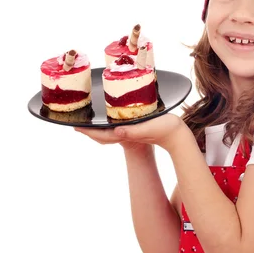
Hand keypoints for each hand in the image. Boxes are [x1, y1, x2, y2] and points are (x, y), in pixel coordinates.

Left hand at [74, 113, 189, 152]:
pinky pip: (117, 127)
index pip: (102, 135)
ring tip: (89, 119)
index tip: (75, 126)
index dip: (88, 131)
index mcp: (127, 134)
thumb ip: (132, 131)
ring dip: (98, 127)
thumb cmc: (165, 131)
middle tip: (77, 122)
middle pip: (102, 134)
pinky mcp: (136, 128)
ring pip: (109, 131)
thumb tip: (117, 132)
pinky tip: (111, 117)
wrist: (178, 136)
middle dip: (89, 130)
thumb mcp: (148, 129)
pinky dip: (109, 123)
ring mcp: (131, 133)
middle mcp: (126, 134)